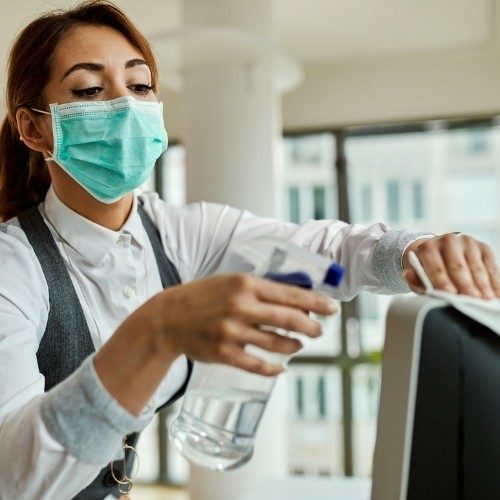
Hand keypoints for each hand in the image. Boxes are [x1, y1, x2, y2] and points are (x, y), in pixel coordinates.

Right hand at [147, 274, 337, 375]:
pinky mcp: (223, 353)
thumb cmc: (203, 296)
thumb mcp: (231, 281)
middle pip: (289, 320)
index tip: (331, 308)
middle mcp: (240, 306)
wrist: (169, 317)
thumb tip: (295, 296)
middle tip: (320, 330)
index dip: (315, 303)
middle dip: (312, 327)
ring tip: (299, 345)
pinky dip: (274, 368)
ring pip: (277, 344)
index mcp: (245, 284)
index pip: (290, 294)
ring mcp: (232, 331)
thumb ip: (260, 288)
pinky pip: (257, 365)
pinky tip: (281, 368)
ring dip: (294, 346)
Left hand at [403, 234, 499, 298]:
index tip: (451, 295)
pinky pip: (491, 267)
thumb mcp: (417, 275)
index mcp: (429, 247)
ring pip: (476, 268)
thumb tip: (408, 275)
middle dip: (466, 286)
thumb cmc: (426, 268)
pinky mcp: (483, 247)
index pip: (437, 268)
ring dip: (483, 286)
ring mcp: (468, 242)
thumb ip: (414, 279)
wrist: (438, 252)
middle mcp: (448, 240)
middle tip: (472, 301)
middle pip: (458, 268)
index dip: (443, 283)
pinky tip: (496, 294)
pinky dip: (494, 282)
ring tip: (486, 300)